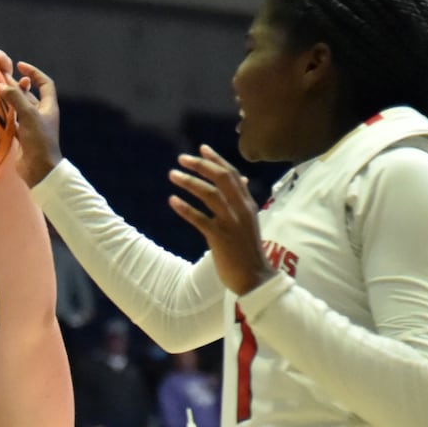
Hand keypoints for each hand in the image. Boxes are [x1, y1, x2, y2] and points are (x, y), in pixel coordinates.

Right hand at [0, 60, 62, 186]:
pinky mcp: (22, 137)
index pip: (44, 83)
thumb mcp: (28, 115)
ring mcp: (31, 126)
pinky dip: (4, 115)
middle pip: (28, 95)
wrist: (39, 170)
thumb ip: (15, 98)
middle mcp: (41, 114)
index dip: (34, 72)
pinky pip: (12, 121)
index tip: (21, 65)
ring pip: (19, 108)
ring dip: (9, 100)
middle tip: (1, 78)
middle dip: (16, 86)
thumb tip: (0, 85)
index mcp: (48, 106)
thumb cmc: (39, 141)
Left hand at [168, 145, 274, 294]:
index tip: (202, 148)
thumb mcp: (250, 221)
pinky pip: (199, 218)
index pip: (232, 174)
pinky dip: (185, 208)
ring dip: (189, 182)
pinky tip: (172, 200)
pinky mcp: (220, 237)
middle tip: (182, 159)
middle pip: (221, 178)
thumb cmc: (249, 251)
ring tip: (173, 175)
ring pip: (209, 194)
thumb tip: (240, 180)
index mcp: (248, 204)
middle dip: (200, 165)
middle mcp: (241, 209)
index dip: (216, 160)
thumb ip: (243, 201)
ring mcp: (231, 222)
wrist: (255, 278)